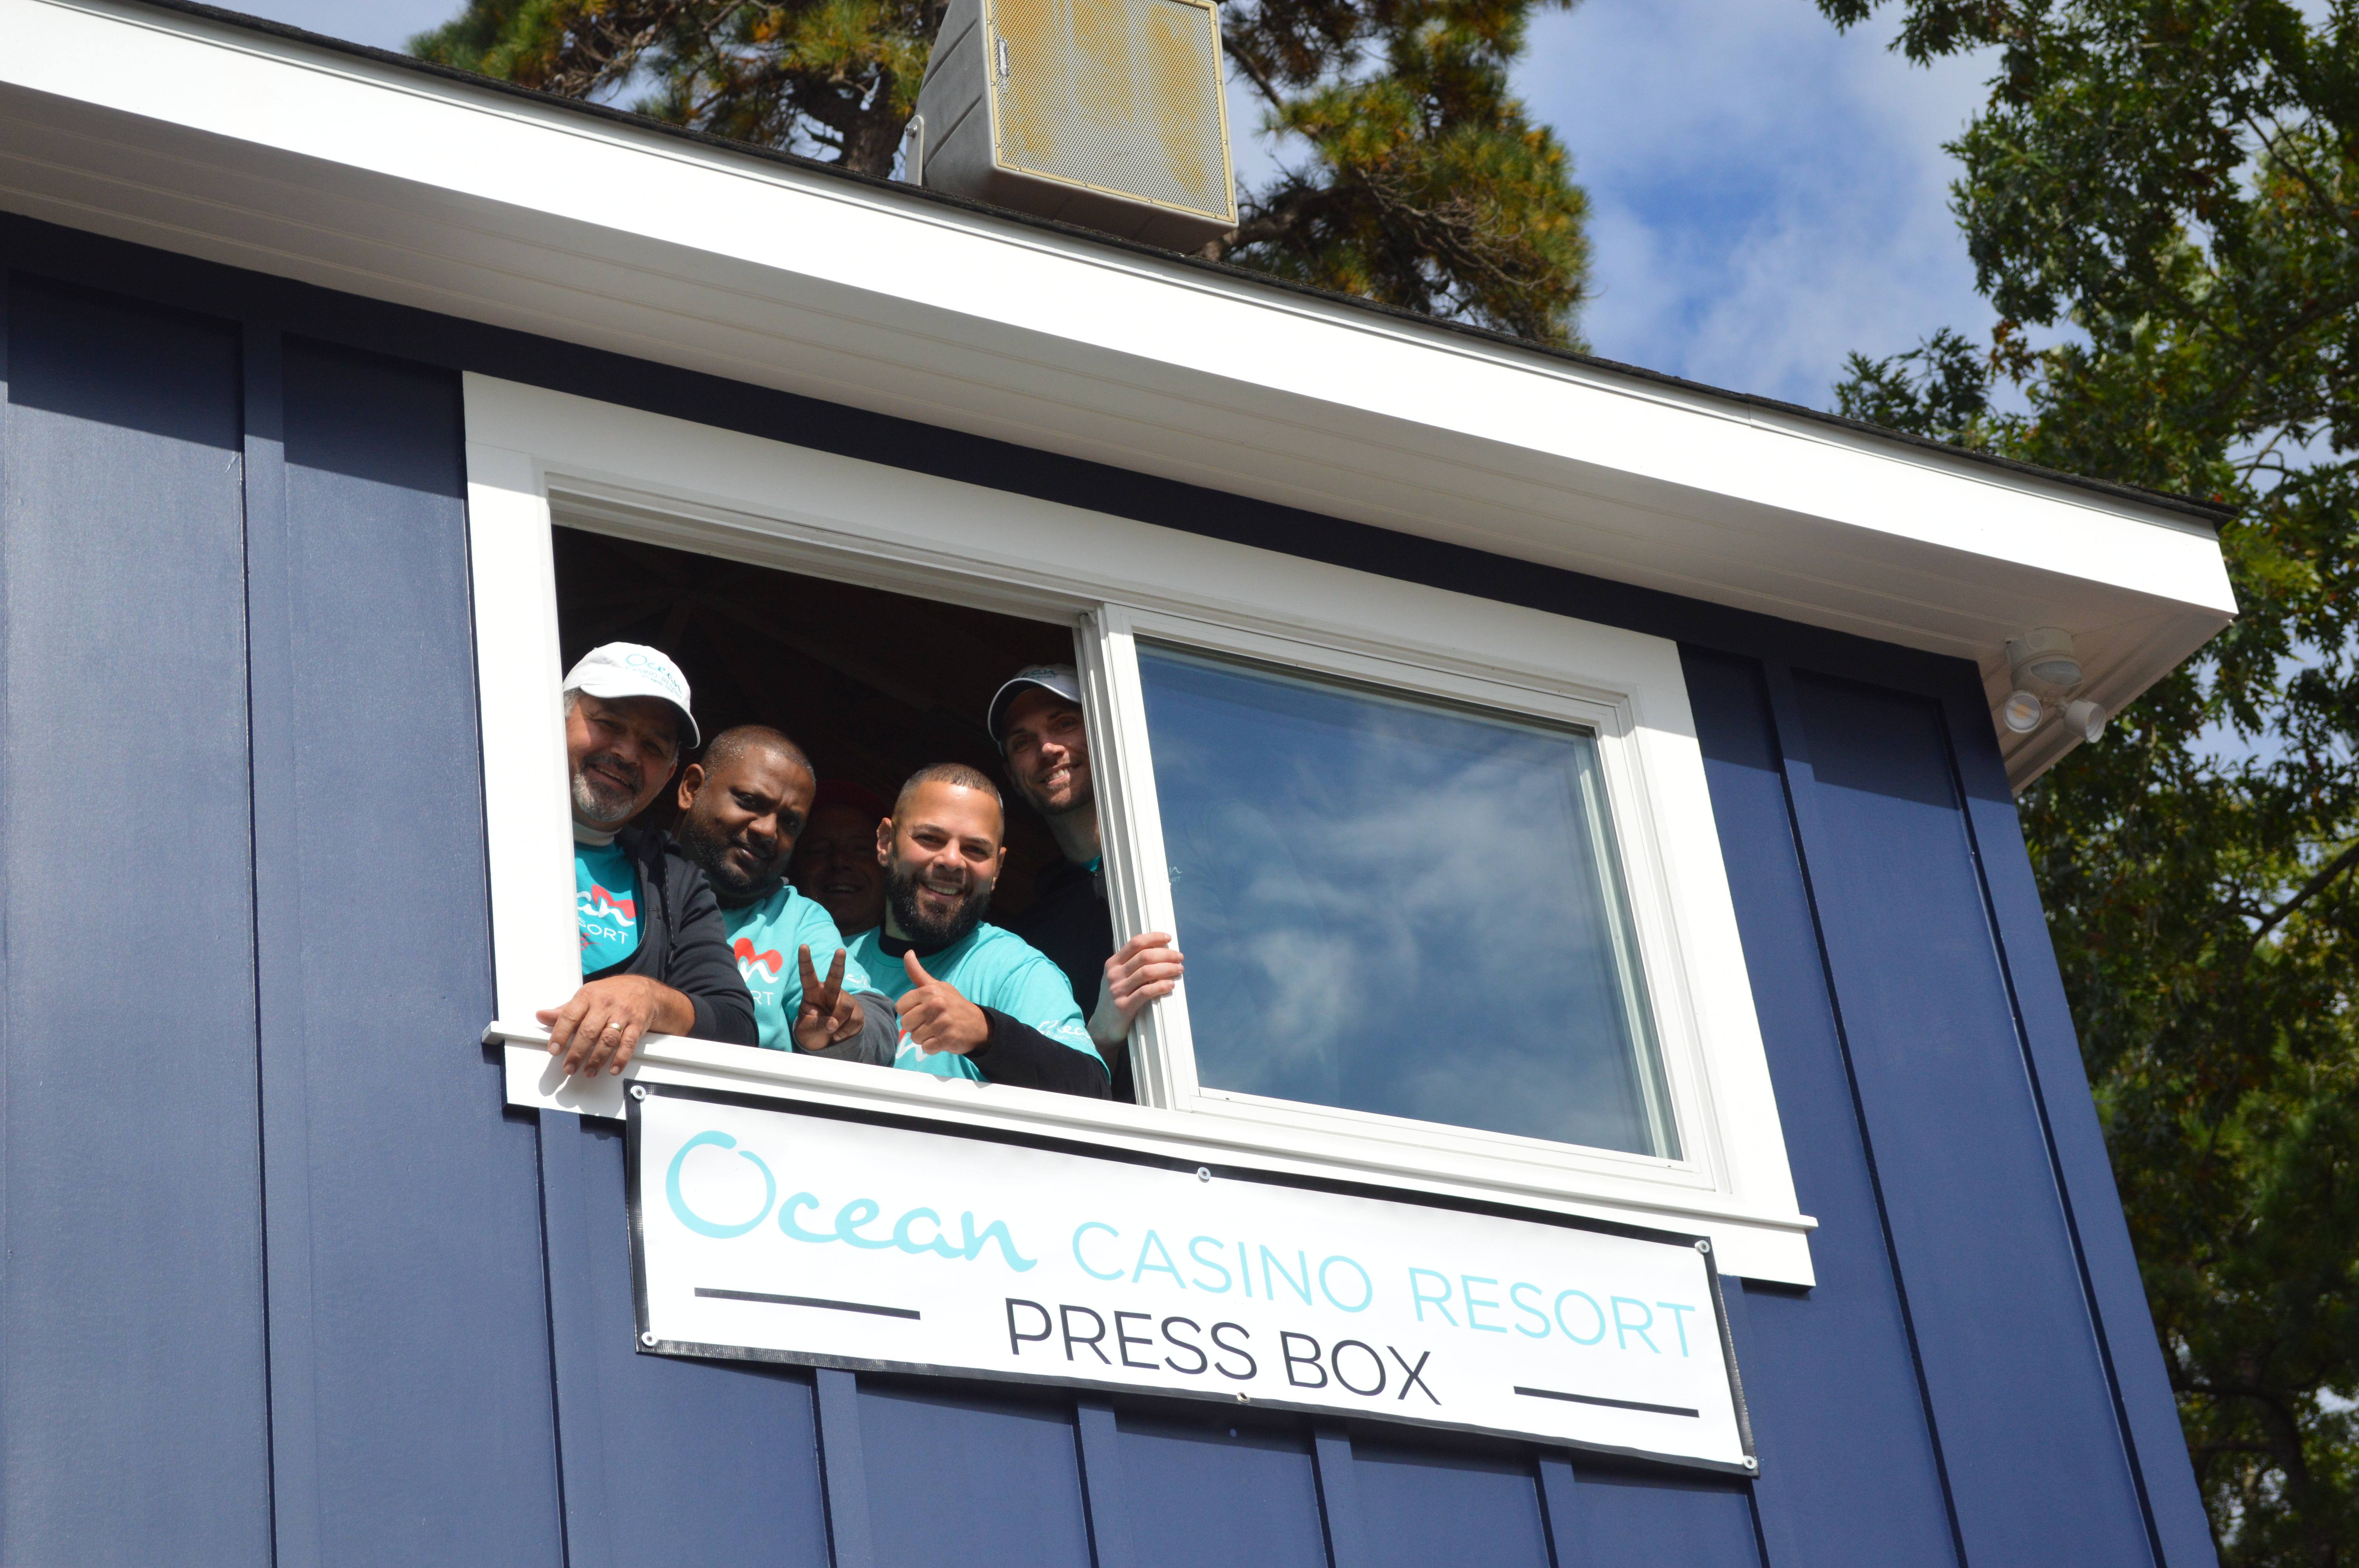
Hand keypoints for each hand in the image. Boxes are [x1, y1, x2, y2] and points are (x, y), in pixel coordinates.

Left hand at [537, 975, 691, 1076]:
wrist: (645, 989)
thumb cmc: (612, 994)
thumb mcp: (586, 996)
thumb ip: (564, 1010)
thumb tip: (541, 1016)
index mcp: (588, 995)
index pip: (570, 1015)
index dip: (560, 1034)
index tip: (554, 1050)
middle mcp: (605, 1004)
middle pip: (588, 1031)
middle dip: (577, 1053)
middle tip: (569, 1067)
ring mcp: (622, 1014)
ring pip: (608, 1039)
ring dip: (597, 1059)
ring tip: (588, 1071)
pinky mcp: (637, 1024)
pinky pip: (629, 1043)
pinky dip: (621, 1058)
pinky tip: (613, 1068)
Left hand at [791, 945, 862, 1051]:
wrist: (827, 1042)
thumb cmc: (811, 1030)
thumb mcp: (807, 1030)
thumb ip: (817, 1025)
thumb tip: (833, 1023)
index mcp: (812, 993)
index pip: (808, 976)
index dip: (805, 961)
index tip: (803, 946)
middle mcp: (829, 992)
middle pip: (835, 977)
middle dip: (838, 964)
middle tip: (840, 951)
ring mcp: (843, 1000)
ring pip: (844, 1006)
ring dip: (838, 1022)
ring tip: (832, 1031)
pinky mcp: (856, 1011)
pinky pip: (854, 1019)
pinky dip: (845, 1031)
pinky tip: (839, 1034)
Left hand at [897, 950, 989, 1054]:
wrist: (978, 1024)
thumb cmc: (953, 1004)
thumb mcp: (937, 986)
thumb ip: (918, 973)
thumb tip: (908, 953)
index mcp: (930, 991)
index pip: (901, 1007)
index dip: (909, 1011)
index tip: (922, 1011)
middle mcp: (935, 1005)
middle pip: (906, 1023)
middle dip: (915, 1026)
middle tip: (930, 1022)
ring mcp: (942, 1022)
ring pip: (914, 1037)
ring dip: (924, 1037)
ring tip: (936, 1031)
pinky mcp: (947, 1039)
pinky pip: (926, 1048)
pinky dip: (932, 1047)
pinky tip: (941, 1039)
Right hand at [1088, 931, 1183, 1047]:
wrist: (1102, 1027)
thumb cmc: (1115, 999)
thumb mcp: (1117, 978)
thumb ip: (1131, 965)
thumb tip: (1159, 951)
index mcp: (1112, 964)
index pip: (1135, 943)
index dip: (1154, 938)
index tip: (1168, 938)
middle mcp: (1114, 975)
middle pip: (1144, 956)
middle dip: (1166, 954)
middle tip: (1179, 957)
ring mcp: (1117, 990)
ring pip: (1147, 972)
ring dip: (1167, 968)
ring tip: (1179, 969)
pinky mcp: (1123, 1007)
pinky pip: (1146, 992)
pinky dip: (1161, 986)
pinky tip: (1170, 985)